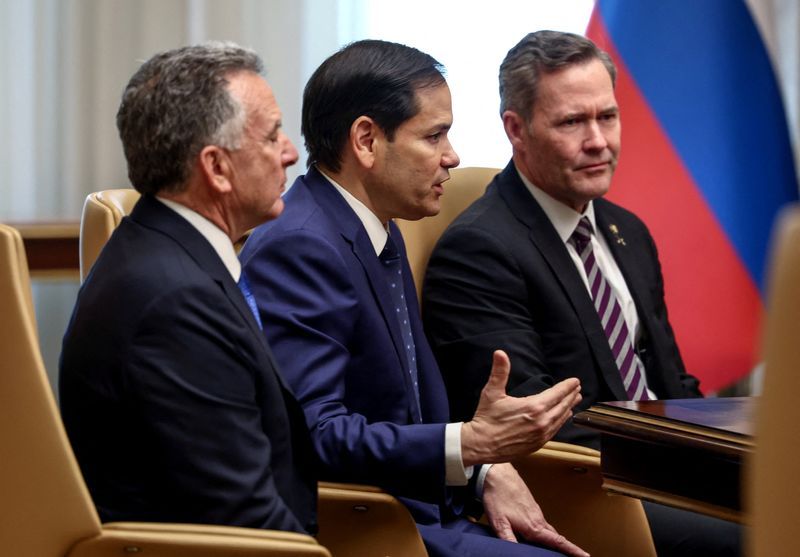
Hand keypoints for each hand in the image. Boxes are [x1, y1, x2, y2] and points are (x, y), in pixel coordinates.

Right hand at [461, 350, 580, 465]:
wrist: (481, 445)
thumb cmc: (486, 418)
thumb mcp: (492, 392)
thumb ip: (500, 371)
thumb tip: (500, 353)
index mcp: (533, 407)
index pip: (557, 394)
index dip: (567, 386)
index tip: (575, 381)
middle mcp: (541, 422)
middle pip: (563, 406)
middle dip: (571, 396)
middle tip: (577, 389)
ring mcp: (541, 435)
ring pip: (561, 419)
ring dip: (568, 409)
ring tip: (573, 402)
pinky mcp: (537, 444)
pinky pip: (554, 431)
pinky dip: (560, 422)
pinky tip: (561, 418)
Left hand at [483, 463, 589, 556]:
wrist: (497, 474)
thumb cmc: (497, 496)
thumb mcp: (499, 522)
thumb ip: (508, 539)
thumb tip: (514, 553)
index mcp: (533, 526)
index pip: (557, 541)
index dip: (572, 550)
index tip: (585, 556)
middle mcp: (538, 519)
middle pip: (556, 537)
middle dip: (566, 547)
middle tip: (575, 555)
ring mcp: (535, 511)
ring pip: (548, 529)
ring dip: (555, 539)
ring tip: (559, 548)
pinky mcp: (530, 506)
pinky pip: (541, 522)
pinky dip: (545, 530)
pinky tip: (538, 533)